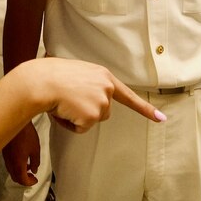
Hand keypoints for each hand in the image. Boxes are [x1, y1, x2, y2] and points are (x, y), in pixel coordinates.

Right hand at [1, 123, 40, 185]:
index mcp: (18, 165)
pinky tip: (22, 158)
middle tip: (32, 176)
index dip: (30, 182)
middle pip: (15, 178)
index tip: (35, 179)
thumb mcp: (35, 149)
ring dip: (20, 172)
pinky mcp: (4, 151)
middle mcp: (10, 163)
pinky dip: (16, 165)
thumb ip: (35, 162)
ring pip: (11, 171)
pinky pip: (9, 163)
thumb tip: (34, 169)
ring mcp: (5, 157)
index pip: (23, 180)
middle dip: (24, 179)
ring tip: (28, 166)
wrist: (13, 121)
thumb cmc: (26, 134)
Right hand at [32, 58, 163, 132]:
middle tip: (68, 98)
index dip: (145, 109)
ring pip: (91, 121)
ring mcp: (102, 102)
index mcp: (102, 75)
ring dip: (77, 117)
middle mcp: (106, 88)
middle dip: (86, 110)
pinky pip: (81, 128)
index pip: (128, 95)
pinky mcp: (93, 115)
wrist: (40, 81)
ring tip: (63, 102)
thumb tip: (78, 92)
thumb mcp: (75, 72)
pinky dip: (70, 124)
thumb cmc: (50, 75)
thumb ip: (87, 83)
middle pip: (103, 111)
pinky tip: (63, 110)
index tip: (161, 119)